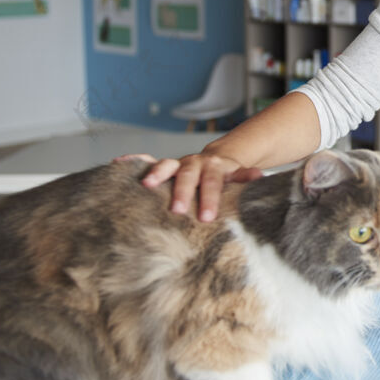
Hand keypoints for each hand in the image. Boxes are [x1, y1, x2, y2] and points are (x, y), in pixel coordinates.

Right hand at [117, 152, 264, 221]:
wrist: (216, 162)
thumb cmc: (227, 179)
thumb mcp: (239, 179)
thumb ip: (245, 178)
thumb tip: (261, 178)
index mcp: (214, 168)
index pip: (212, 181)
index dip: (209, 197)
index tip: (206, 217)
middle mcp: (194, 164)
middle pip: (188, 175)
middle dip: (182, 191)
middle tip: (177, 210)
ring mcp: (178, 165)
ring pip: (166, 166)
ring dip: (156, 174)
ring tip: (146, 184)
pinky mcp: (165, 168)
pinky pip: (147, 162)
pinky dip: (133, 162)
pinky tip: (118, 163)